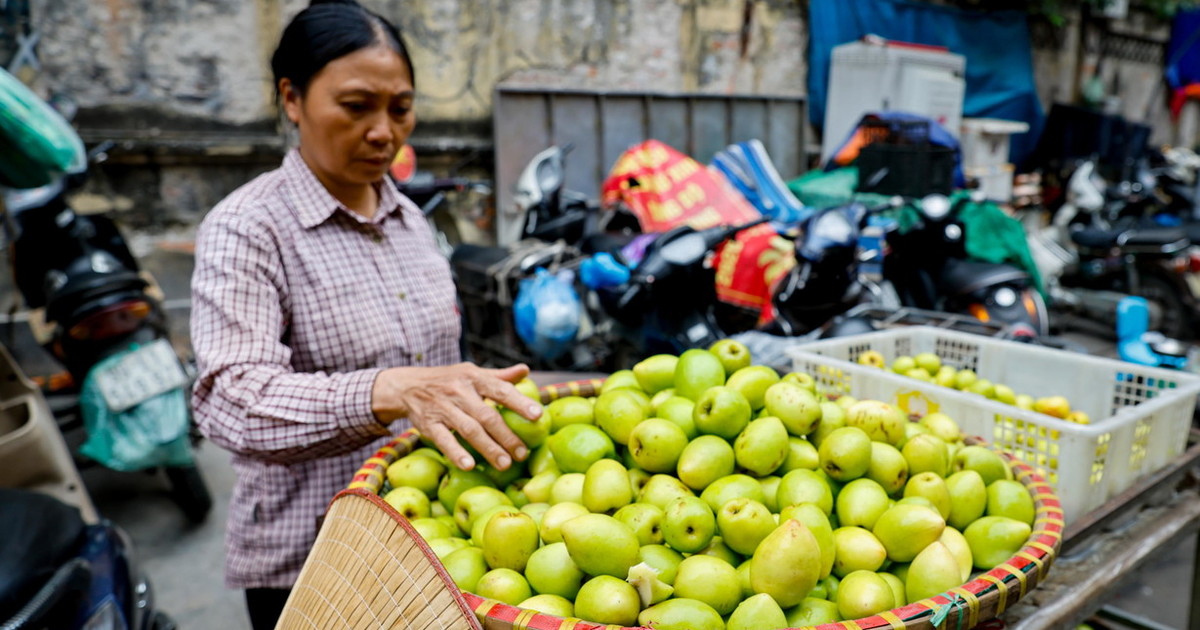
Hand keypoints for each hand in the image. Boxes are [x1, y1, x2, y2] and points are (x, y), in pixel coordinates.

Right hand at [371, 362, 541, 470]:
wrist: (407, 385)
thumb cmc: (449, 381)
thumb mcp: (472, 373)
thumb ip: (499, 376)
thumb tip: (525, 370)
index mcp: (474, 377)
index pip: (501, 389)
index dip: (520, 402)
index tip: (538, 415)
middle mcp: (459, 391)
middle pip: (487, 416)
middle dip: (507, 436)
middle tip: (523, 453)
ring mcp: (443, 408)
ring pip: (469, 430)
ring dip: (489, 448)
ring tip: (505, 464)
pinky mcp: (428, 424)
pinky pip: (444, 440)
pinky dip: (456, 452)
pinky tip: (470, 465)